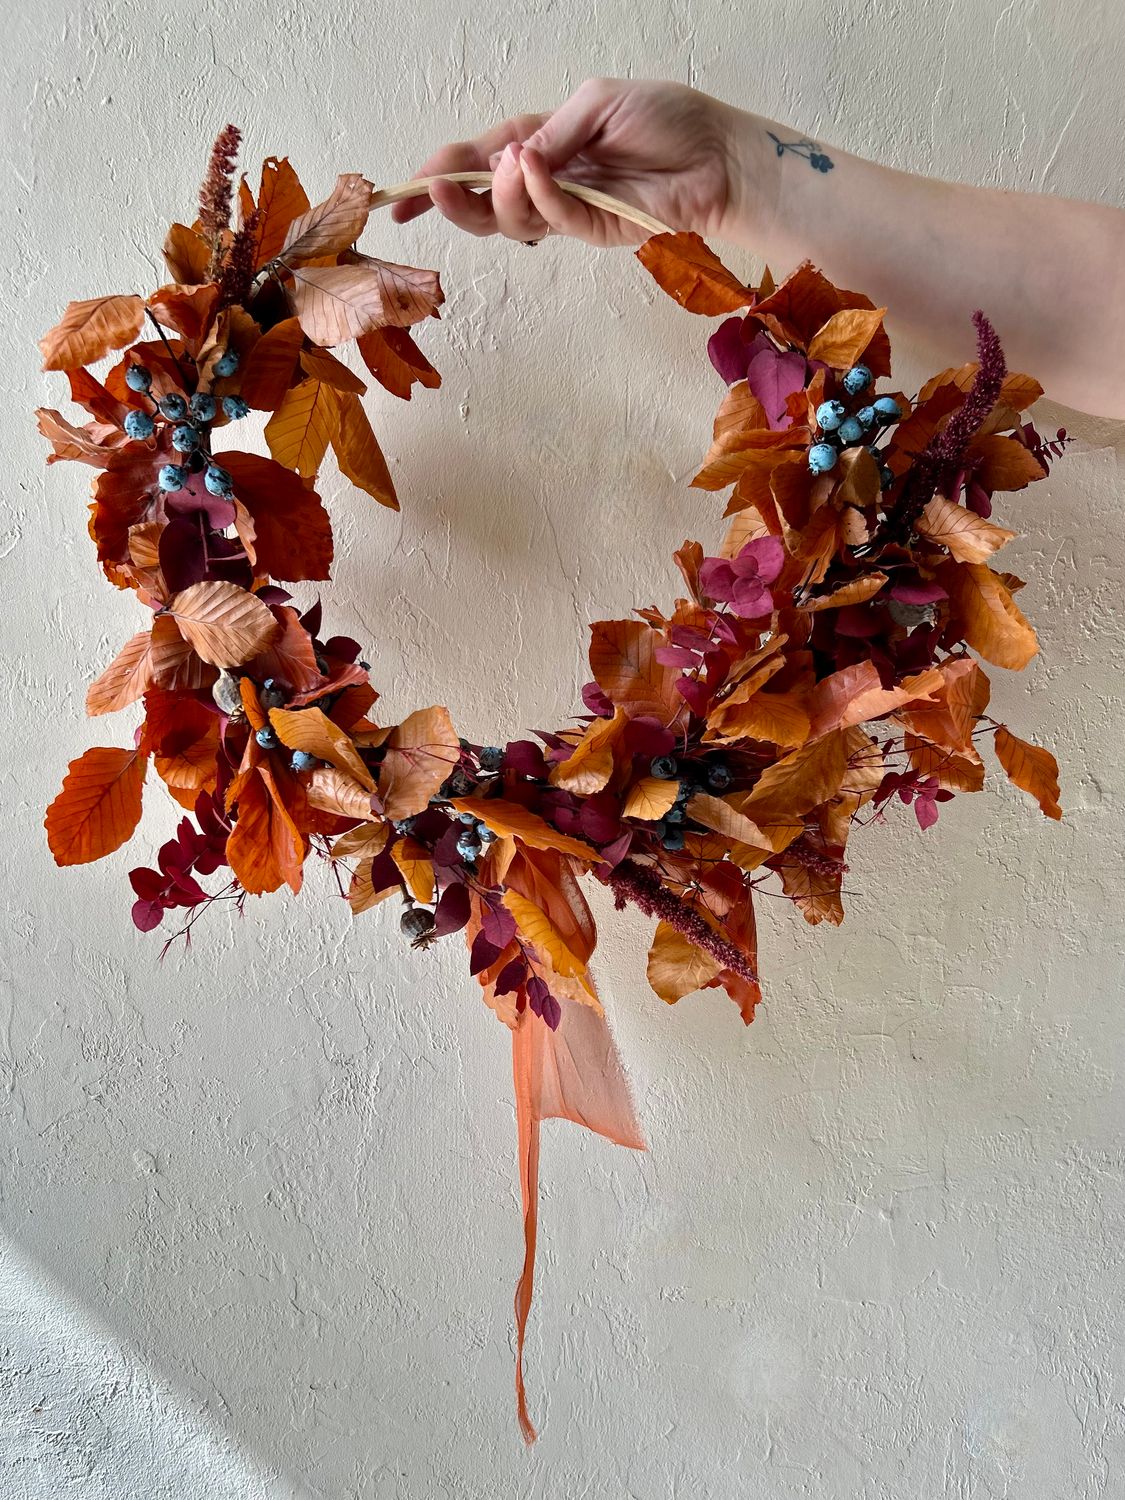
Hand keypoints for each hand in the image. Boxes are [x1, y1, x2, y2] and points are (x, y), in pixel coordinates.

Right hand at [390, 78, 745, 248]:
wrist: (717, 154)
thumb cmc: (666, 120)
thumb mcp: (597, 102)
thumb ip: (551, 130)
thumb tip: (511, 158)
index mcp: (544, 144)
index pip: (482, 162)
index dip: (444, 177)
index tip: (406, 190)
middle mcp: (550, 182)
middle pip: (486, 205)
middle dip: (453, 202)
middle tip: (432, 193)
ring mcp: (571, 212)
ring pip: (513, 221)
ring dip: (499, 194)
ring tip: (509, 167)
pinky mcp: (596, 231)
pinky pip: (555, 221)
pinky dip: (539, 195)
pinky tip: (534, 168)